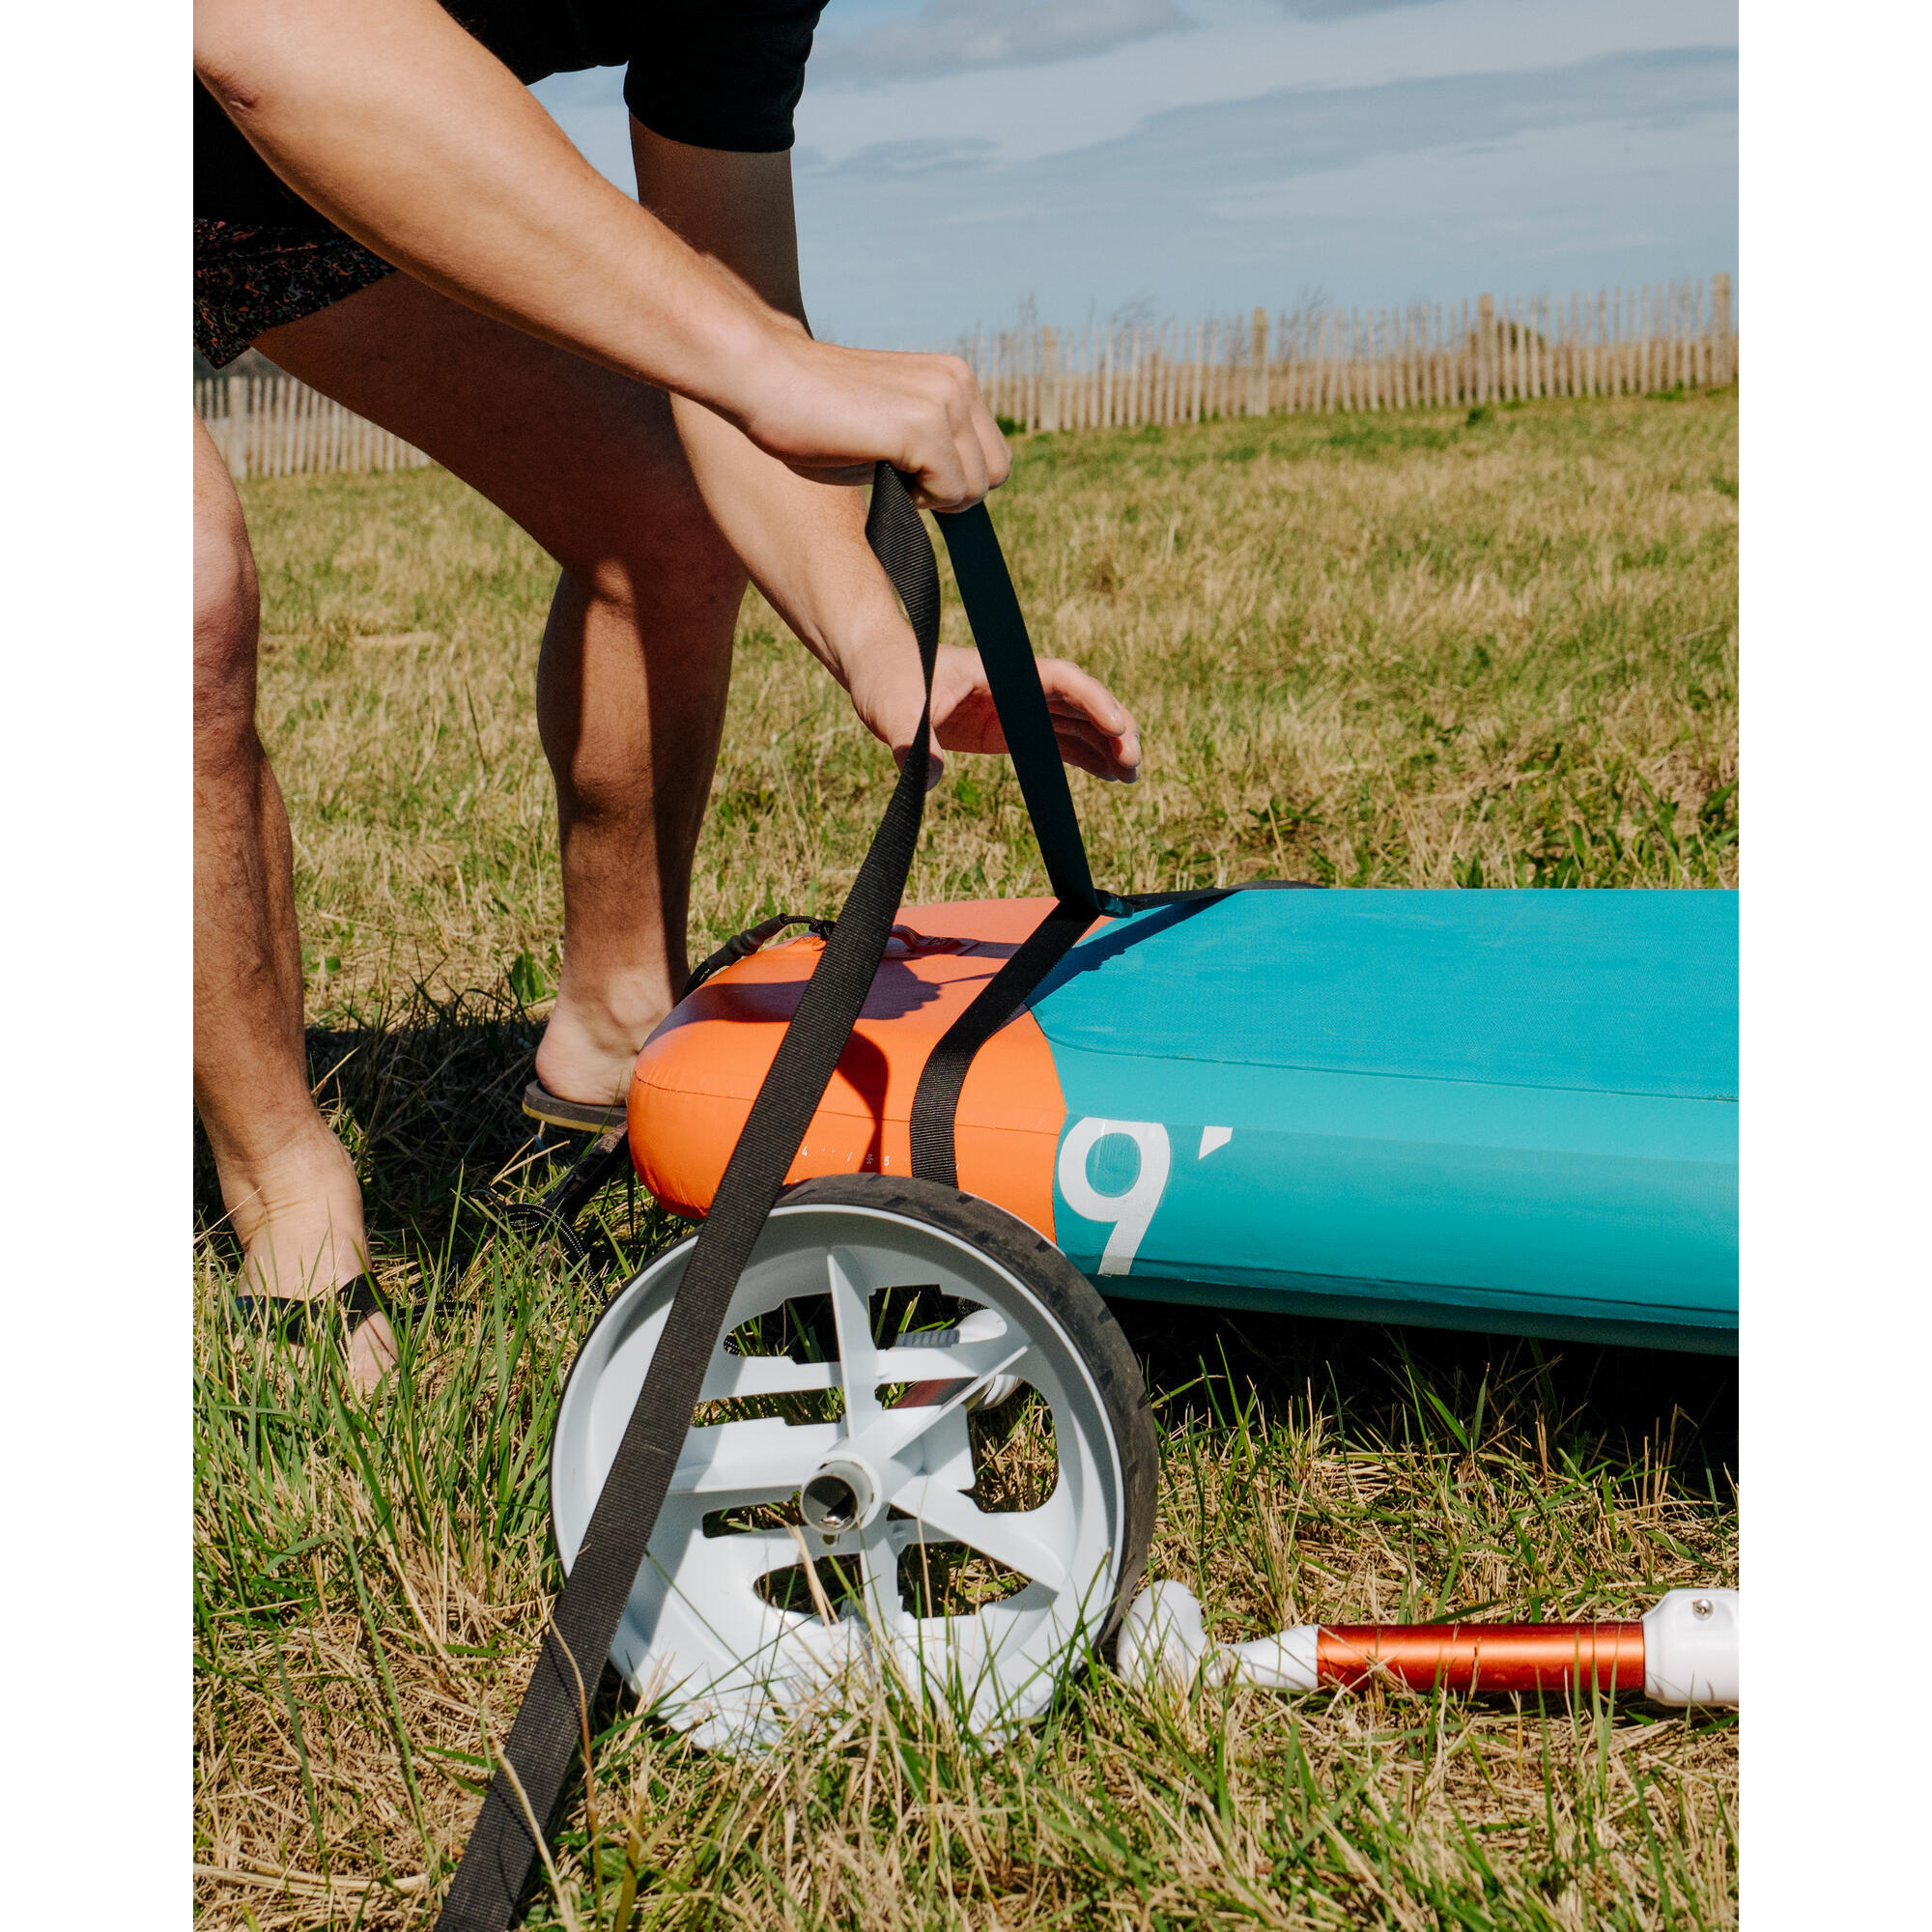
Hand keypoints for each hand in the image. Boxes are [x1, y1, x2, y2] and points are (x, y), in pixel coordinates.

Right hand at [737, 334, 1012, 513]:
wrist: (763, 378)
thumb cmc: (812, 413)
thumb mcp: (890, 428)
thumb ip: (930, 448)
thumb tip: (962, 494)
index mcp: (953, 378)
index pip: (992, 455)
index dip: (955, 480)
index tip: (909, 477)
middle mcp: (958, 382)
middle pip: (996, 473)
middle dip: (954, 493)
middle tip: (901, 484)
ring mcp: (944, 402)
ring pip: (978, 487)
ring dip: (934, 499)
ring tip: (885, 473)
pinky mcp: (924, 427)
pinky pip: (951, 492)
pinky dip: (920, 501)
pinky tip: (881, 474)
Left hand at [841, 640, 1141, 787]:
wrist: (872, 670)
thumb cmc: (885, 679)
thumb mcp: (895, 709)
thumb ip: (912, 742)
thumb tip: (929, 781)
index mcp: (1000, 671)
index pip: (1060, 679)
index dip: (1094, 701)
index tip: (1120, 728)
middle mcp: (1015, 685)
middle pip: (1079, 701)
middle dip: (1113, 729)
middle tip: (1134, 765)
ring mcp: (1013, 706)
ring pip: (1074, 721)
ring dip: (1105, 745)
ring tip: (1131, 777)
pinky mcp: (1005, 728)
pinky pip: (1054, 739)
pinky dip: (1083, 754)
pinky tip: (1107, 774)